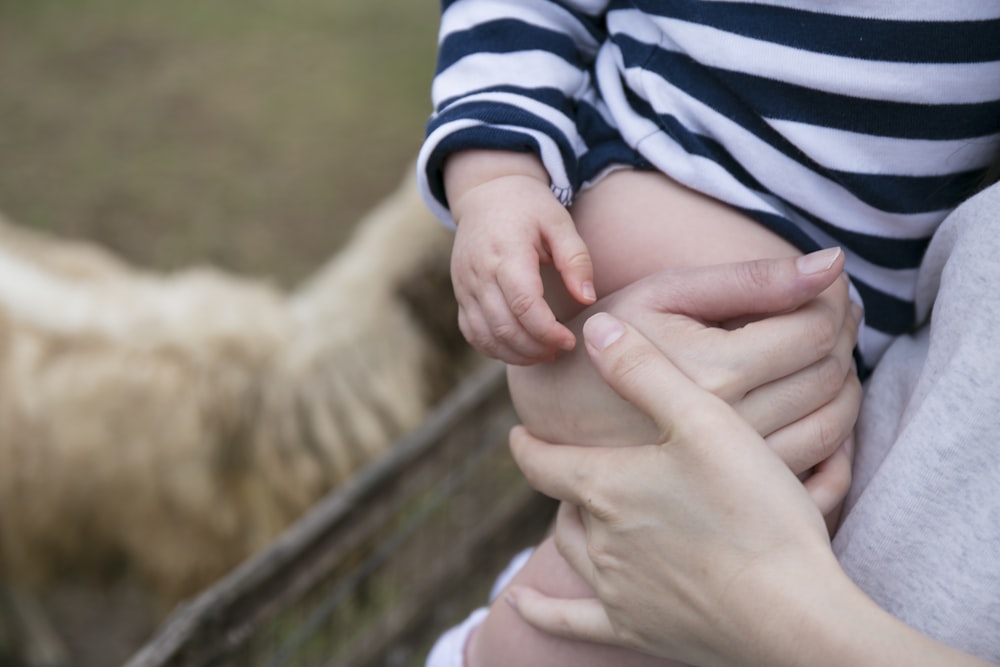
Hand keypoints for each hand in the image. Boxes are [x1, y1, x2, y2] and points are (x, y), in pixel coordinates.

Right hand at [446, 152, 594, 363]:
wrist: (486, 193)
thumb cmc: (528, 207)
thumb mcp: (559, 222)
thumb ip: (576, 260)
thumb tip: (587, 299)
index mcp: (506, 253)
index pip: (524, 305)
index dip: (548, 331)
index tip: (570, 341)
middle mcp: (479, 273)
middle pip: (504, 327)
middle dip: (536, 347)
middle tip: (560, 349)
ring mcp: (465, 286)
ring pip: (487, 336)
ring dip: (517, 354)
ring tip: (544, 353)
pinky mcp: (460, 295)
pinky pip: (473, 333)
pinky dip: (495, 349)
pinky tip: (520, 349)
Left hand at [507, 312, 841, 665]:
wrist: (790, 611)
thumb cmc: (753, 509)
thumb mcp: (702, 419)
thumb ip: (645, 370)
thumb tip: (593, 330)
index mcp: (606, 486)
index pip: (544, 460)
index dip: (528, 443)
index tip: (519, 432)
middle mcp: (599, 539)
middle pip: (563, 503)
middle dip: (563, 483)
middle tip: (569, 467)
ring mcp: (616, 590)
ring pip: (570, 550)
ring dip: (568, 526)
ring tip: (573, 511)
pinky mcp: (637, 631)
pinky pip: (571, 623)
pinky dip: (543, 614)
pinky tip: (522, 609)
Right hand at [509, 250, 861, 514]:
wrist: (555, 413)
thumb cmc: (608, 337)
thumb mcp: (665, 293)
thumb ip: (751, 280)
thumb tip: (833, 263)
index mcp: (714, 369)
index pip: (815, 328)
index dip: (833, 299)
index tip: (827, 284)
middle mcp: (731, 423)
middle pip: (830, 371)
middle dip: (844, 332)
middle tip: (832, 310)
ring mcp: (736, 464)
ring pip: (834, 418)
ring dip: (845, 378)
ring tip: (826, 349)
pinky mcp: (738, 487)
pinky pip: (820, 460)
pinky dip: (834, 422)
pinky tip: (814, 395)